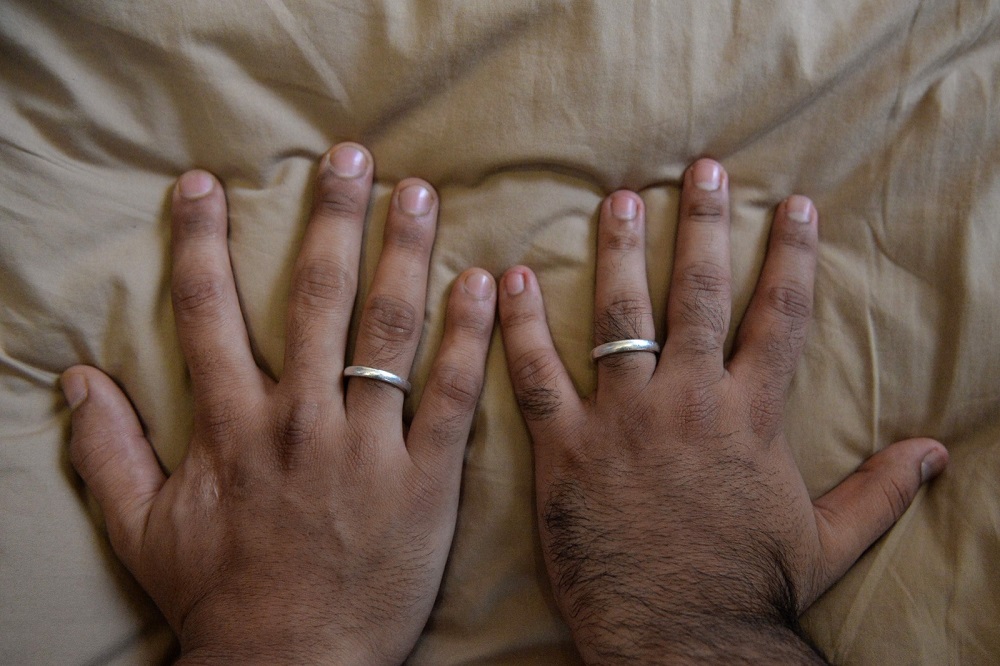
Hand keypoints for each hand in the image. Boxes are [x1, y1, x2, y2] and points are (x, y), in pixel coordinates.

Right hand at [61, 144, 495, 664]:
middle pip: (315, 298)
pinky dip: (469, 338)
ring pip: (388, 332)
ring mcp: (367, 446)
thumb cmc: (220, 597)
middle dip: (331, 219)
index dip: (202, 242)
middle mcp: (300, 420)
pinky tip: (484, 284)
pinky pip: (452, 396)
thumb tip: (74, 379)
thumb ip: (105, 451)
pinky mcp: (426, 479)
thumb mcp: (143, 528)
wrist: (294, 665)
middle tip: (353, 157)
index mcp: (233, 426)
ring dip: (403, 255)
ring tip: (419, 193)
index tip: (204, 184)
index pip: (207, 313)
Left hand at [498, 159, 947, 663]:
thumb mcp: (827, 538)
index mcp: (750, 415)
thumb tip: (938, 455)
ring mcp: (624, 419)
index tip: (795, 206)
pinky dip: (521, 326)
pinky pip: (538, 375)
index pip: (779, 316)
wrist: (683, 639)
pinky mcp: (567, 449)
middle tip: (701, 169)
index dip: (791, 256)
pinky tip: (509, 280)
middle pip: (698, 294)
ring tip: (617, 200)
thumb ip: (880, 490)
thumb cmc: (751, 588)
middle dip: (704, 225)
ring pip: (620, 315)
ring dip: (618, 252)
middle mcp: (689, 400)